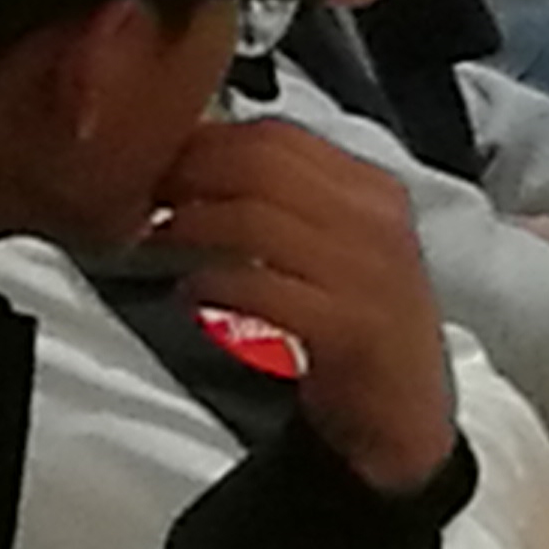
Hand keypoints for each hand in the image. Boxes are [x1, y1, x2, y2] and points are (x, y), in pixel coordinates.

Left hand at [146, 121, 459, 495]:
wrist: (402, 411)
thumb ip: (285, 203)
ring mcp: (367, 271)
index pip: (279, 136)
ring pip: (256, 219)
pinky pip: (262, 286)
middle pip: (263, 165)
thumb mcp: (335, 246)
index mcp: (372, 191)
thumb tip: (198, 162)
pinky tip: (188, 294)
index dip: (207, 142)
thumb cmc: (353, 323)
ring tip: (154, 241)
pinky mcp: (348, 326)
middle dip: (189, 176)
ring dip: (189, 226)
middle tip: (146, 199)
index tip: (161, 161)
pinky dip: (212, 285)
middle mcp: (376, 219)